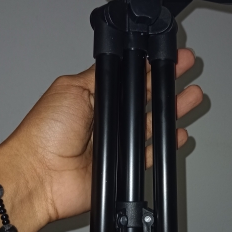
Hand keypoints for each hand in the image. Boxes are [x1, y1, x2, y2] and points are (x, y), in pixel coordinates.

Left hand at [3, 49, 202, 222]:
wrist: (40, 175)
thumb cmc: (46, 132)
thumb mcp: (71, 88)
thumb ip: (100, 76)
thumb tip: (121, 60)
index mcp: (94, 97)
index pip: (129, 79)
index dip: (149, 67)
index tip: (168, 57)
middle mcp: (107, 119)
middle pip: (144, 98)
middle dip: (167, 84)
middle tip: (187, 69)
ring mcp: (115, 143)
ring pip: (151, 124)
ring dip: (172, 110)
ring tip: (192, 96)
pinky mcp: (122, 166)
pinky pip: (149, 154)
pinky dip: (164, 145)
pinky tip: (177, 133)